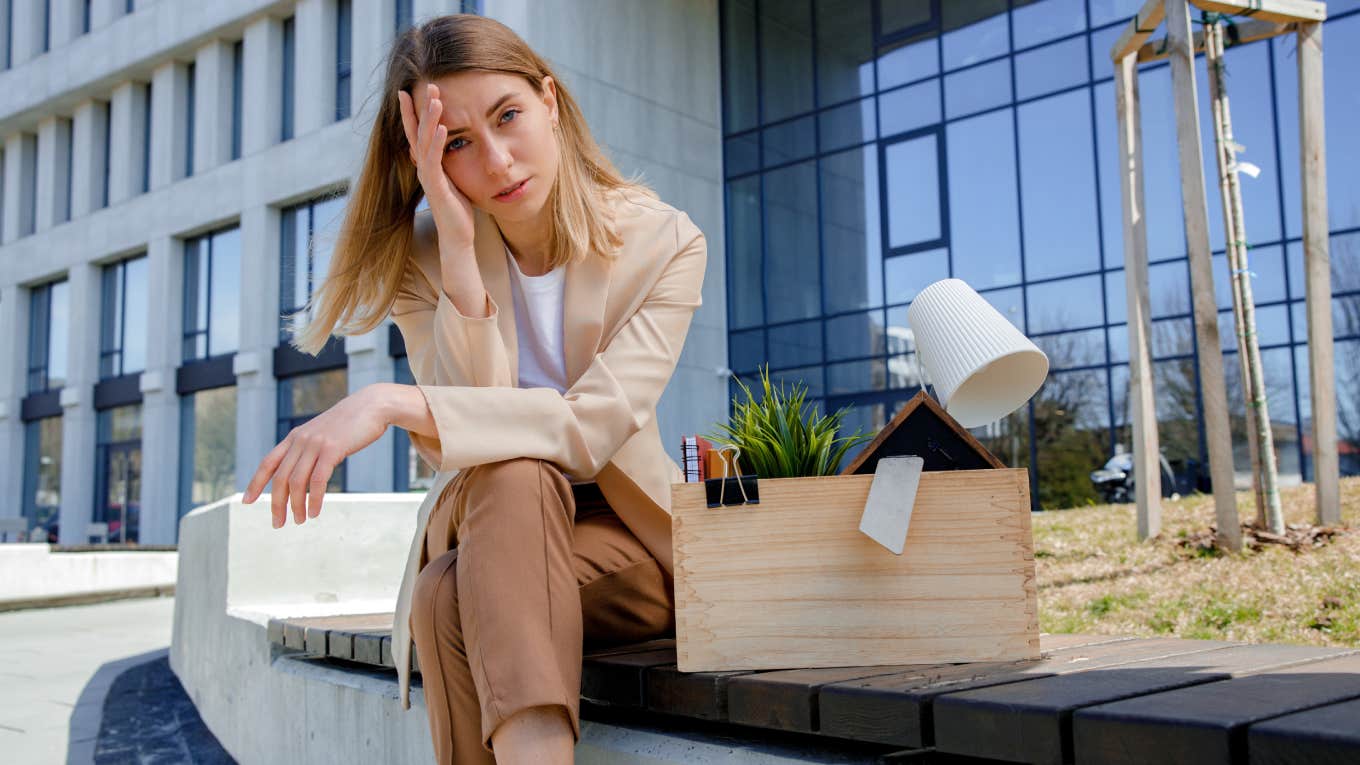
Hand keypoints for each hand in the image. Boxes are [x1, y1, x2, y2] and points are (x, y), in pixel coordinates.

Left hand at [242, 385, 390, 527]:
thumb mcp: (323, 433)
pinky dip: (313, 500)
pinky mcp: (331, 449)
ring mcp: (315, 444)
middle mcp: (300, 440)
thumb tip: (304, 468)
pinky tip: (314, 512)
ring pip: (296, 482)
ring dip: (295, 506)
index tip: (247, 501)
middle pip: (280, 478)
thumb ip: (310, 448)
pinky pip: (317, 481)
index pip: (268, 462)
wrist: (372, 405)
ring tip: (299, 520)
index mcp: (295, 437)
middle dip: (276, 504)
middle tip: (278, 523)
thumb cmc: (351, 423)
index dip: (255, 483)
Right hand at [398, 83, 475, 255]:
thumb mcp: (455, 178)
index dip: (413, 112)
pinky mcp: (436, 188)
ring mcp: (428, 177)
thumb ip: (451, 162)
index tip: (410, 91)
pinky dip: (438, 144)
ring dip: (430, 120)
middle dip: (420, 108)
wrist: (457, 237)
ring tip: (436, 100)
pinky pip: (434, 161)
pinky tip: (444, 128)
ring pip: (425, 143)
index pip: (417, 133)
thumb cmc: (458, 209)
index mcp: (427, 164)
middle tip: (426, 85)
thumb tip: (458, 145)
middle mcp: (423, 168)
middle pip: (417, 132)